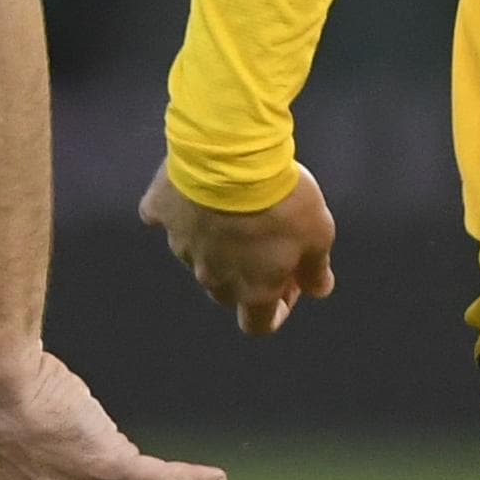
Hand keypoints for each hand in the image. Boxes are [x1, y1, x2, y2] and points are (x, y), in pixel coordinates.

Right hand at [138, 161, 339, 335]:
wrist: (231, 155)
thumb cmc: (279, 198)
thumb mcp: (318, 235)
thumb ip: (316, 269)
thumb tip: (318, 288)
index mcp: (253, 289)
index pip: (259, 324)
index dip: (276, 312)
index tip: (289, 288)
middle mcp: (212, 276)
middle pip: (227, 292)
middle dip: (247, 276)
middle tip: (267, 243)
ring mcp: (182, 245)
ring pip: (199, 255)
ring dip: (217, 242)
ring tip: (237, 207)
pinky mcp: (161, 212)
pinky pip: (167, 218)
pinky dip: (181, 210)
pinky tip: (195, 191)